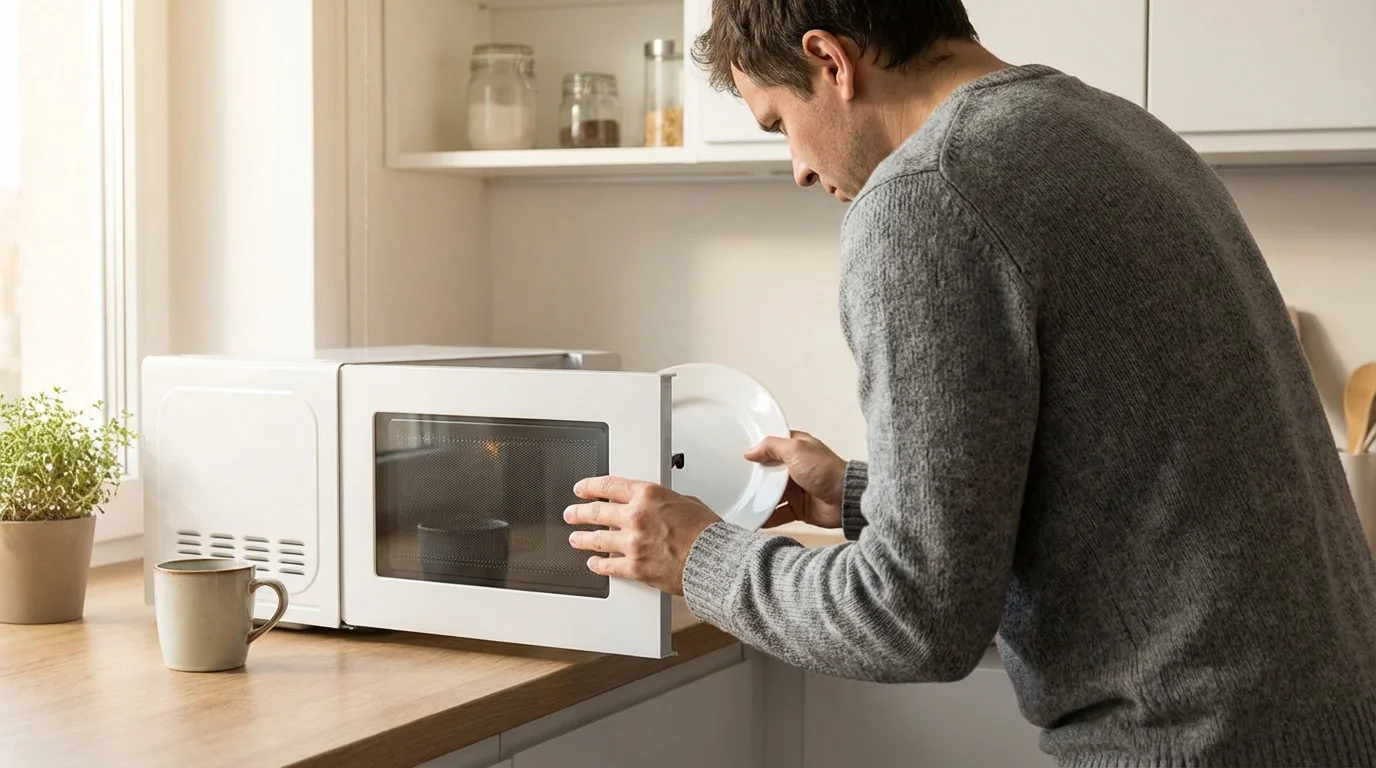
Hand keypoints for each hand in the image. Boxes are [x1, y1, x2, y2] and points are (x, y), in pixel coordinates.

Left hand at [564, 476, 719, 595]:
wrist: (714, 561)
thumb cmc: (707, 533)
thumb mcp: (686, 501)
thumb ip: (664, 501)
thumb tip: (657, 504)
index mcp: (648, 495)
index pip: (609, 486)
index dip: (590, 487)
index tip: (582, 489)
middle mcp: (636, 517)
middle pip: (596, 512)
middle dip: (579, 513)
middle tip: (571, 513)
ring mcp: (632, 543)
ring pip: (596, 540)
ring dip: (582, 539)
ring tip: (575, 538)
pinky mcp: (634, 567)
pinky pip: (608, 566)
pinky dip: (598, 565)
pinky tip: (594, 563)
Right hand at [744, 430, 846, 528]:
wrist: (845, 499)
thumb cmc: (827, 471)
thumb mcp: (796, 449)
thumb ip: (772, 446)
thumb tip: (751, 451)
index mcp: (796, 449)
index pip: (771, 447)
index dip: (757, 450)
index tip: (740, 456)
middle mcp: (795, 468)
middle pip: (768, 472)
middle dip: (755, 477)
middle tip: (737, 480)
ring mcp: (796, 489)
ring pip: (770, 494)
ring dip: (759, 498)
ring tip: (741, 501)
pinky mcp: (798, 508)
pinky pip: (778, 513)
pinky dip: (767, 517)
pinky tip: (754, 518)